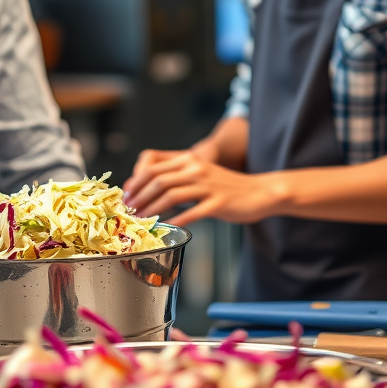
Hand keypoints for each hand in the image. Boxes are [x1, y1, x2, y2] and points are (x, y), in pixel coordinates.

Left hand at [123, 149, 281, 225]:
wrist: (259, 192)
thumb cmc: (226, 188)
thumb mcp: (200, 174)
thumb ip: (177, 178)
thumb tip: (149, 190)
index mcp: (188, 160)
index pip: (153, 168)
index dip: (136, 182)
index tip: (127, 195)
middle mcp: (196, 169)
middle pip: (158, 181)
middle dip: (140, 197)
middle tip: (129, 209)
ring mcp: (207, 186)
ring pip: (171, 196)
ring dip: (153, 209)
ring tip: (142, 219)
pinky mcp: (218, 203)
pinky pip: (192, 213)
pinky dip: (177, 220)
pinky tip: (167, 227)